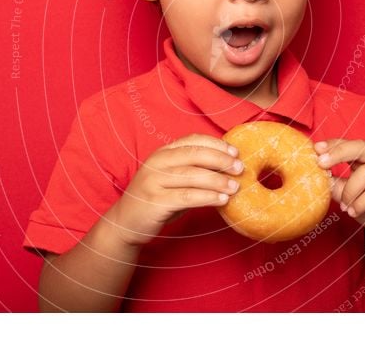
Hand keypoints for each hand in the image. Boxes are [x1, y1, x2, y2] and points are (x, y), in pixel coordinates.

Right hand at [113, 134, 241, 245]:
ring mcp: (154, 182)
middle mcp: (157, 163)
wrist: (125, 223)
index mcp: (162, 153)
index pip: (193, 140)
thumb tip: (228, 168)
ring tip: (235, 187)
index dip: (216, 144)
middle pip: (195, 155)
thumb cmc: (156, 200)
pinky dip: (207, 197)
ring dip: (218, 181)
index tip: (235, 152)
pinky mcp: (155, 202)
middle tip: (239, 168)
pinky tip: (222, 200)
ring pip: (193, 176)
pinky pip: (187, 197)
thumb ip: (193, 171)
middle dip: (221, 160)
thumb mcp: (172, 180)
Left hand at [315, 139, 364, 243]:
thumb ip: (336, 185)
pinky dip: (361, 203)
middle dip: (338, 153)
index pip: (349, 144)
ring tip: (345, 207)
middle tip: (321, 163)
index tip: (315, 148)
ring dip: (349, 192)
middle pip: (359, 147)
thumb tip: (318, 177)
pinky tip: (354, 212)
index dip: (332, 144)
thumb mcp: (348, 196)